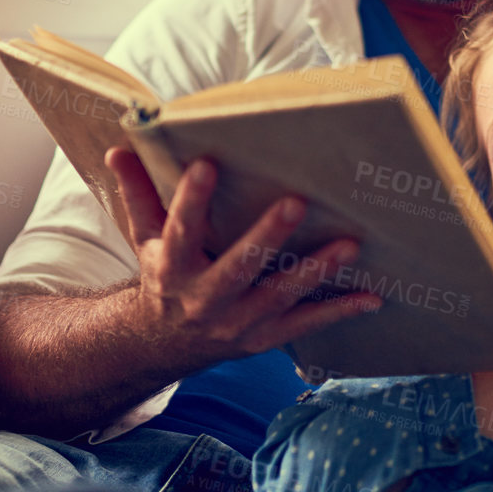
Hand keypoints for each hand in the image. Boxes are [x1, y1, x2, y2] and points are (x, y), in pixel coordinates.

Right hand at [107, 148, 378, 365]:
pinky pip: (306, 324)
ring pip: (280, 294)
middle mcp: (204, 299)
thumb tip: (119, 148)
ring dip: (316, 270)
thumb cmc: (164, 273)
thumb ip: (138, 193)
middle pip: (238, 265)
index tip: (207, 164)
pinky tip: (373, 296)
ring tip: (351, 244)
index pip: (180, 229)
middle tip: (296, 202)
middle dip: (267, 236)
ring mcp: (238, 322)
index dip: (191, 198)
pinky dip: (340, 311)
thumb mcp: (145, 237)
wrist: (165, 342)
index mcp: (172, 267)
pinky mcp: (264, 338)